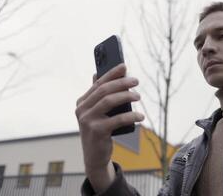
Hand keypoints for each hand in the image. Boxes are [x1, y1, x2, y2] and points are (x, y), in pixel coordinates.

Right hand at [75, 64, 143, 191]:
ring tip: (138, 96)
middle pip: (104, 90)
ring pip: (109, 101)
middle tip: (136, 81)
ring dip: (126, 96)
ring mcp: (87, 120)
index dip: (112, 73)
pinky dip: (131, 116)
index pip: (98, 83)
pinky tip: (140, 116)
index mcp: (82, 102)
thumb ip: (97, 96)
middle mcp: (82, 110)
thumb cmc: (99, 131)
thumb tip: (96, 74)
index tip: (124, 66)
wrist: (95, 156)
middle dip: (122, 83)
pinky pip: (117, 119)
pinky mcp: (97, 131)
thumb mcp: (97, 113)